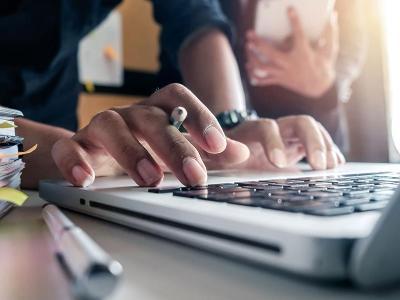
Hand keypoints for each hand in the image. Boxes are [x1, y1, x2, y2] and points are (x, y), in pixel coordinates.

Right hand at [51, 84, 248, 186]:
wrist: (101, 157)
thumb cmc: (147, 152)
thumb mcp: (180, 152)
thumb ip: (210, 152)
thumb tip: (242, 153)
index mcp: (158, 111)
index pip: (178, 98)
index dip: (199, 116)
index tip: (217, 145)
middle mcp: (131, 115)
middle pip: (150, 117)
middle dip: (173, 146)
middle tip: (193, 175)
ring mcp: (102, 128)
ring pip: (111, 125)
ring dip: (132, 152)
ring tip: (150, 179)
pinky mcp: (77, 146)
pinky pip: (69, 147)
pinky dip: (76, 160)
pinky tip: (87, 180)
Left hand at [211, 115, 344, 170]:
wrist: (231, 150)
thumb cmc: (221, 153)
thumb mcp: (213, 155)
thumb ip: (217, 154)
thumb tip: (236, 154)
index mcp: (250, 130)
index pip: (266, 126)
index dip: (274, 141)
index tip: (277, 163)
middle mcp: (274, 129)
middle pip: (300, 123)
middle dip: (312, 141)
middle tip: (319, 165)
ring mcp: (288, 136)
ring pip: (313, 131)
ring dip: (325, 146)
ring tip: (331, 166)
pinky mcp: (297, 146)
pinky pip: (318, 143)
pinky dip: (329, 152)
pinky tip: (336, 164)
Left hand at [245, 8, 338, 97]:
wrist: (319, 88)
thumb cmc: (323, 66)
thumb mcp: (330, 50)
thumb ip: (330, 32)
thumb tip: (332, 15)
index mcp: (303, 53)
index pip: (299, 34)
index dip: (295, 21)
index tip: (289, 9)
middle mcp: (291, 64)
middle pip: (270, 53)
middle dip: (258, 43)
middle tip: (250, 34)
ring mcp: (283, 73)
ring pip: (263, 67)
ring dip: (252, 57)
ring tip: (247, 47)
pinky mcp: (280, 80)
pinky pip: (264, 80)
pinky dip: (254, 75)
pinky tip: (247, 67)